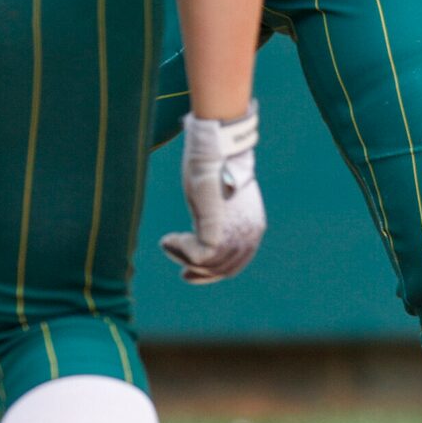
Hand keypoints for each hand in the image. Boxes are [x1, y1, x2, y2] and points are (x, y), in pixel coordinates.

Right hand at [159, 105, 264, 281]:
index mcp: (253, 228)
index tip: (190, 273)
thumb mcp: (218, 200)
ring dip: (184, 257)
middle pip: (222, 269)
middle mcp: (249, 235)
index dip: (212, 273)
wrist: (216, 149)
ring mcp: (235, 234)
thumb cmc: (213, 167)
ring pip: (208, 264)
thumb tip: (205, 237)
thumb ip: (217, 220)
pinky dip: (180, 250)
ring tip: (168, 243)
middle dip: (198, 271)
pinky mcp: (219, 231)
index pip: (235, 264)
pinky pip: (199, 256)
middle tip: (182, 273)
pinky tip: (168, 240)